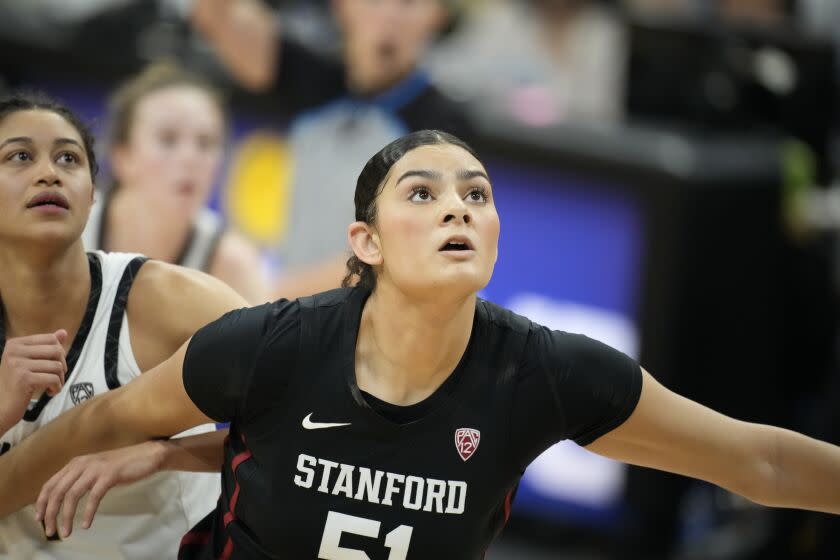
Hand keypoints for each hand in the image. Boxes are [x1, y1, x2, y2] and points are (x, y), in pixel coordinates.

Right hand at [0, 330, 67, 431]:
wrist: (0, 407)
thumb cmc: (17, 384)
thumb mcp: (29, 362)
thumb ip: (46, 346)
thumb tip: (64, 332)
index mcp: (15, 344)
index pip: (51, 338)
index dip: (59, 353)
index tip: (54, 365)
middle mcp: (14, 351)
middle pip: (56, 351)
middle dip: (62, 366)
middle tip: (56, 377)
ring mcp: (17, 364)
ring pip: (57, 366)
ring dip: (60, 379)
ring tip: (52, 386)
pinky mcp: (23, 378)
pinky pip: (53, 378)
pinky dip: (57, 387)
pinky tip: (50, 392)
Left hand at [35, 440, 168, 538]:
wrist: (147, 455)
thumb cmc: (122, 465)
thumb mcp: (95, 469)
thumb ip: (80, 478)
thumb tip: (64, 498)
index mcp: (76, 463)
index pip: (50, 484)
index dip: (42, 503)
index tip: (40, 519)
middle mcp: (82, 464)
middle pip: (57, 491)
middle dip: (50, 514)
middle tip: (50, 531)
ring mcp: (96, 468)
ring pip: (72, 495)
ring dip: (66, 517)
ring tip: (66, 532)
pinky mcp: (109, 475)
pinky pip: (94, 497)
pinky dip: (88, 513)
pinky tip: (87, 524)